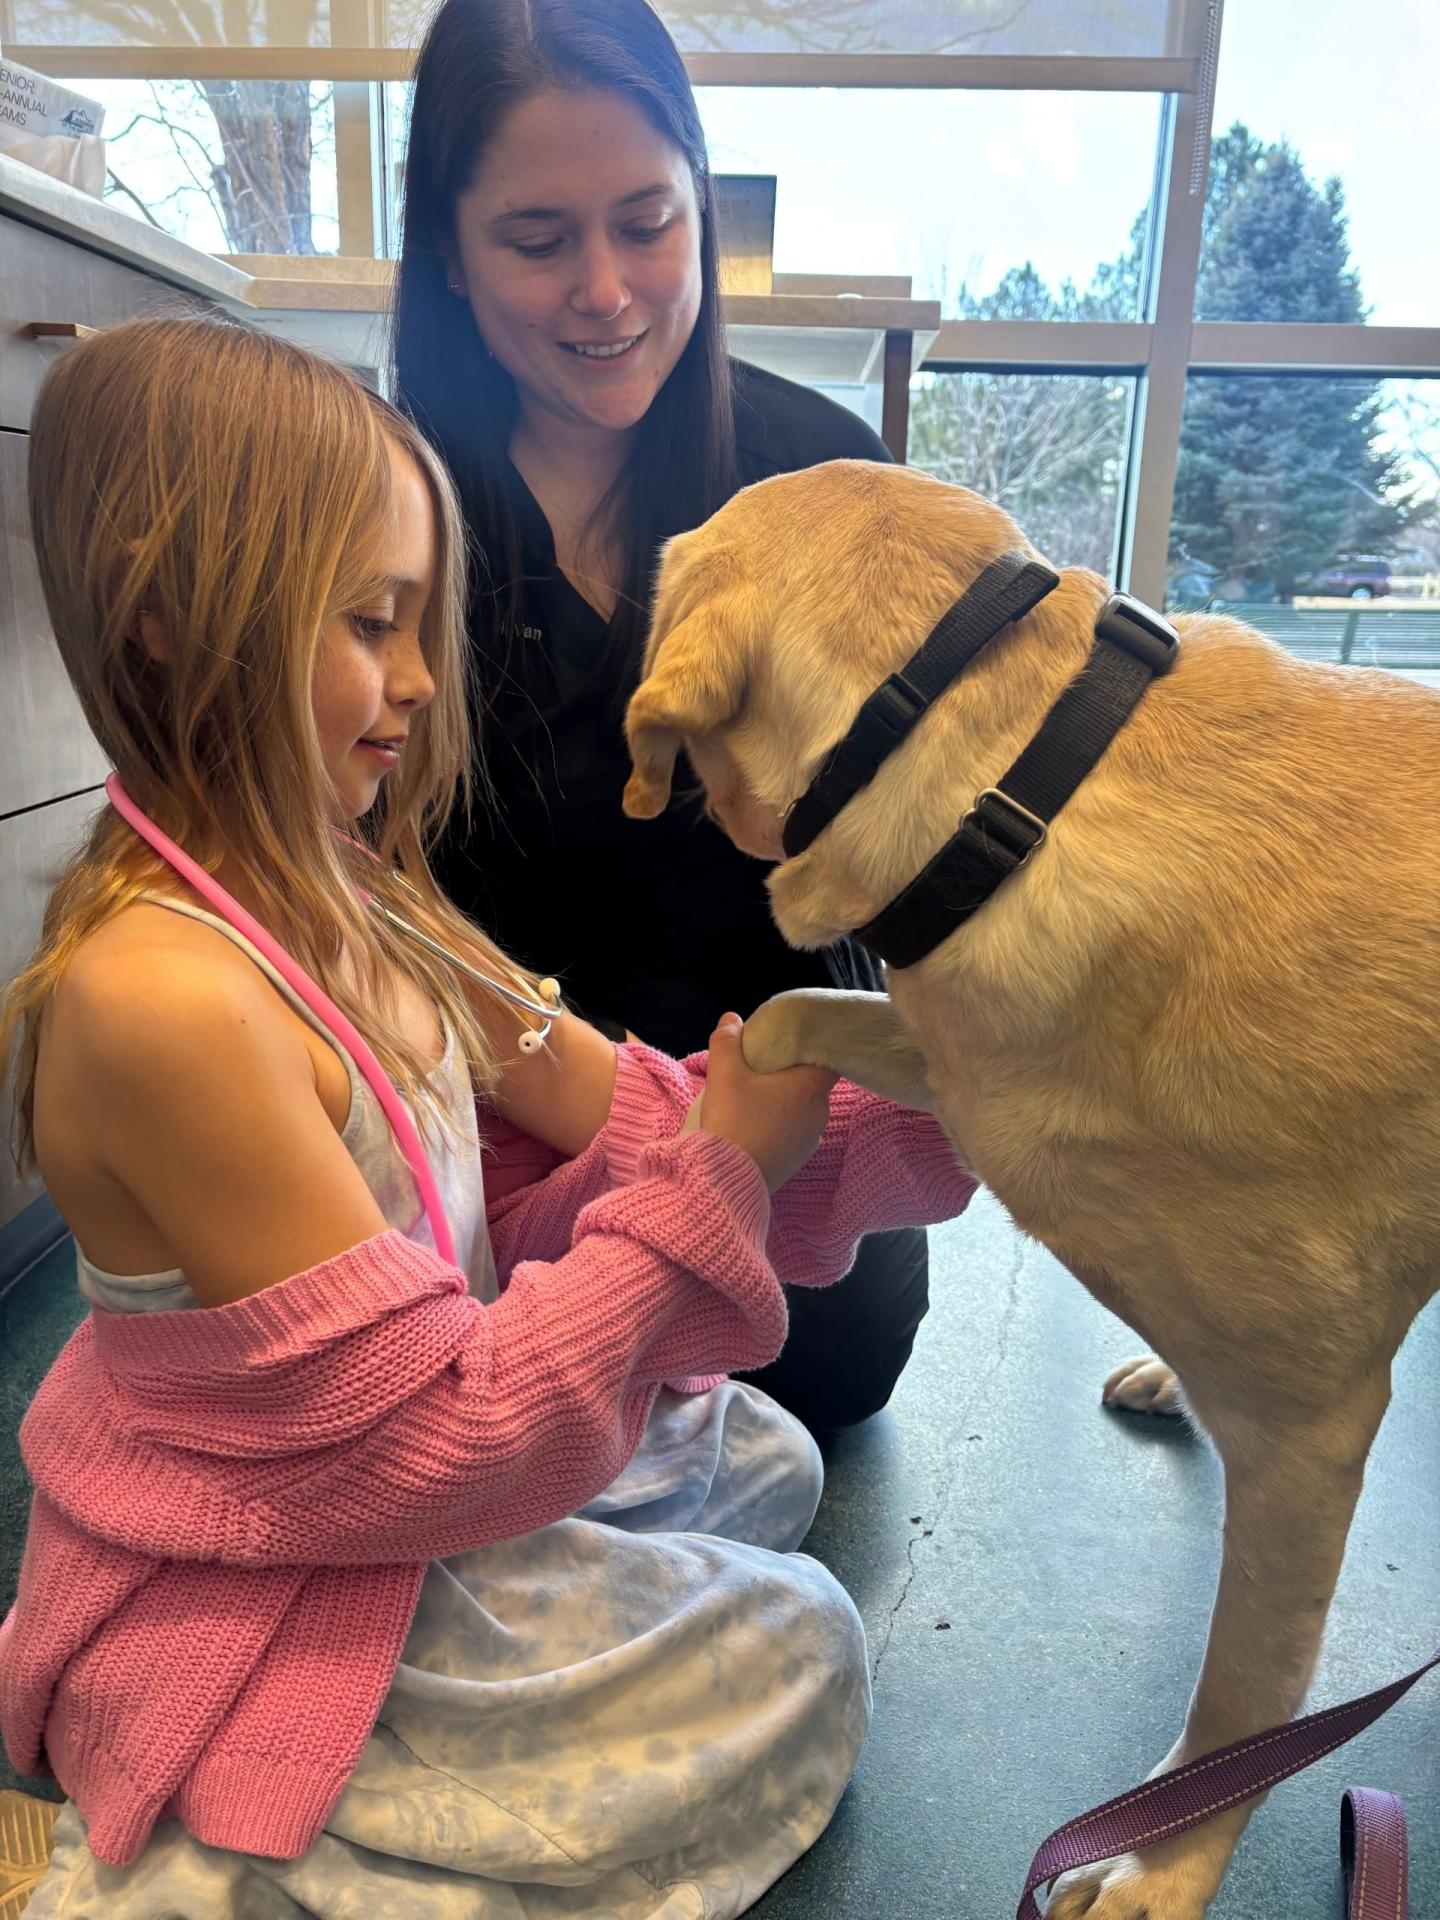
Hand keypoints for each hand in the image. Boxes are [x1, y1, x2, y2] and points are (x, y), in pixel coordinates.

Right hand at [695, 1012, 836, 1191]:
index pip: (829, 1059)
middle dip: (792, 1075)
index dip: (815, 1048)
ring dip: (785, 1102)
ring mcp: (811, 1141)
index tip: (795, 1044)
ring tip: (755, 1097)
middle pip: (813, 1084)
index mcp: (810, 1087)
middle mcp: (819, 1113)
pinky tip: (755, 1125)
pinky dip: (780, 1125)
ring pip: (803, 1111)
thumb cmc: (732, 1121)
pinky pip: (794, 1133)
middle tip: (765, 1068)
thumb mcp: (723, 1074)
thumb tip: (731, 1019)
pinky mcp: (797, 1161)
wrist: (725, 1181)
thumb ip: (726, 1041)